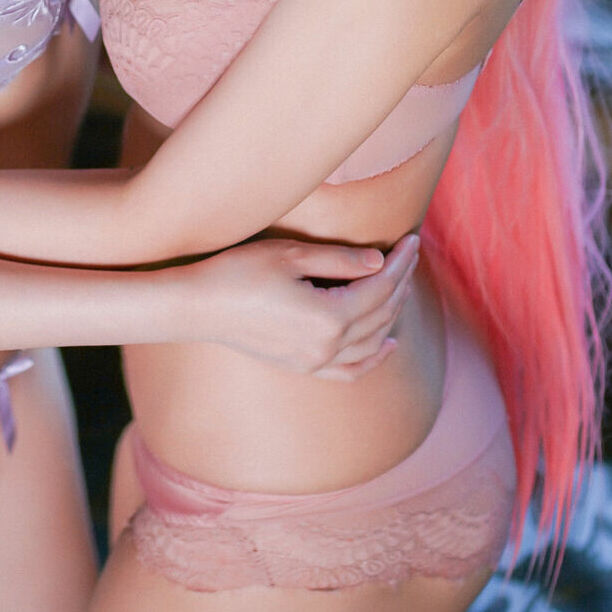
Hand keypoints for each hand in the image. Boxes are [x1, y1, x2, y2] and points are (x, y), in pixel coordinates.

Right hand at [197, 233, 419, 379]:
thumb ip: (339, 259)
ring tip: (400, 286)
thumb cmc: (239, 273)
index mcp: (328, 317)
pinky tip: (387, 345)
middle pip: (381, 314)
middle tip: (409, 254)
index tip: (412, 240)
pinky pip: (350, 370)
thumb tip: (378, 262)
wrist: (198, 307)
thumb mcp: (290, 255)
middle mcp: (327, 346)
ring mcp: (315, 362)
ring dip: (391, 314)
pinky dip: (373, 358)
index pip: (379, 288)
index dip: (399, 262)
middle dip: (400, 282)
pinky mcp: (302, 367)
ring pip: (372, 343)